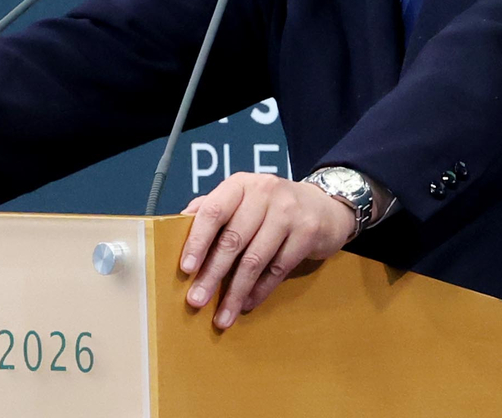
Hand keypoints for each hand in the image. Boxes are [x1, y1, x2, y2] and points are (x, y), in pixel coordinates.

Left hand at [179, 172, 354, 328]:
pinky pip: (278, 268)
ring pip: (255, 259)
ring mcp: (289, 211)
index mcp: (241, 184)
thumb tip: (177, 224)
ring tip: (222, 316)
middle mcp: (264, 193)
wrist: (324, 206)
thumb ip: (213, 208)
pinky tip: (247, 303)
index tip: (185, 268)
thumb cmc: (273, 206)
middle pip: (233, 239)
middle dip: (212, 275)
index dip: (197, 241)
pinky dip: (260, 290)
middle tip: (196, 300)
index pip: (213, 211)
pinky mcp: (308, 232)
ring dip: (236, 292)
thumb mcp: (243, 198)